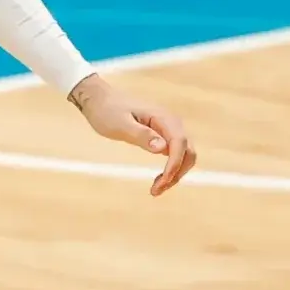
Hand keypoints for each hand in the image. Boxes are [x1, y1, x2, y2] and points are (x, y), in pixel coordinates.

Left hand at [67, 74, 197, 195]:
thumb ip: (141, 135)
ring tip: (156, 189)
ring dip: (176, 174)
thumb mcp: (119, 125)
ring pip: (185, 155)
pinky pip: (176, 154)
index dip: (174, 164)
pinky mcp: (164, 134)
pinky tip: (159, 178)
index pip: (179, 143)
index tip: (162, 181)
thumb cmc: (107, 111)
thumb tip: (163, 149)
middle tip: (157, 190)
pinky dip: (172, 168)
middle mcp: (171, 122)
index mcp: (162, 117)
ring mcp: (168, 128)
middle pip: (188, 151)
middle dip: (177, 173)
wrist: (100, 99)